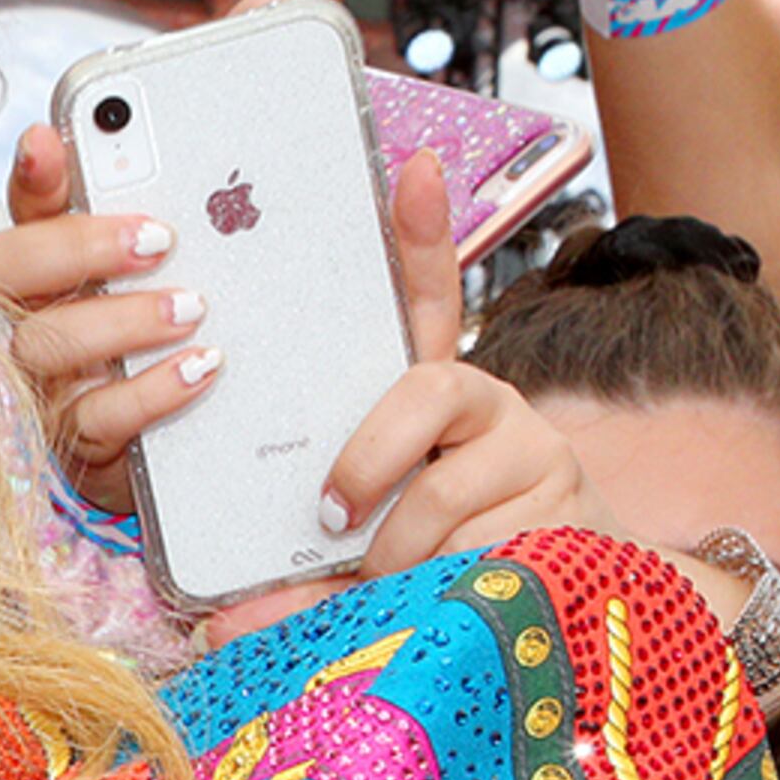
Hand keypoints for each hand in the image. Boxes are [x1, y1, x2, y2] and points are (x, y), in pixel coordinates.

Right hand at [0, 121, 207, 516]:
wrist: (232, 442)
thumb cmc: (213, 338)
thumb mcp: (220, 271)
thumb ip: (225, 222)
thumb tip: (310, 171)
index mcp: (62, 260)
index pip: (31, 204)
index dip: (33, 175)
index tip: (48, 141)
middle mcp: (34, 314)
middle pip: (7, 266)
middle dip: (78, 245)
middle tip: (158, 238)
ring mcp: (46, 380)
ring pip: (43, 342)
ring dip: (120, 319)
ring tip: (193, 307)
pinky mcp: (77, 442)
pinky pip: (93, 417)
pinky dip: (148, 391)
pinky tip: (201, 368)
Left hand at [198, 153, 611, 645]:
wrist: (565, 604)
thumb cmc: (437, 553)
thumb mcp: (358, 536)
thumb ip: (292, 548)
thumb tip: (214, 610)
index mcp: (433, 392)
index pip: (426, 298)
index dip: (420, 235)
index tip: (413, 169)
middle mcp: (493, 404)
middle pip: (422, 398)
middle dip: (367, 462)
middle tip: (330, 513)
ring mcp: (537, 454)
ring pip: (438, 500)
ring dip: (390, 554)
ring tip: (376, 580)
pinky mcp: (565, 514)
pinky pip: (477, 552)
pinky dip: (431, 592)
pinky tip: (428, 604)